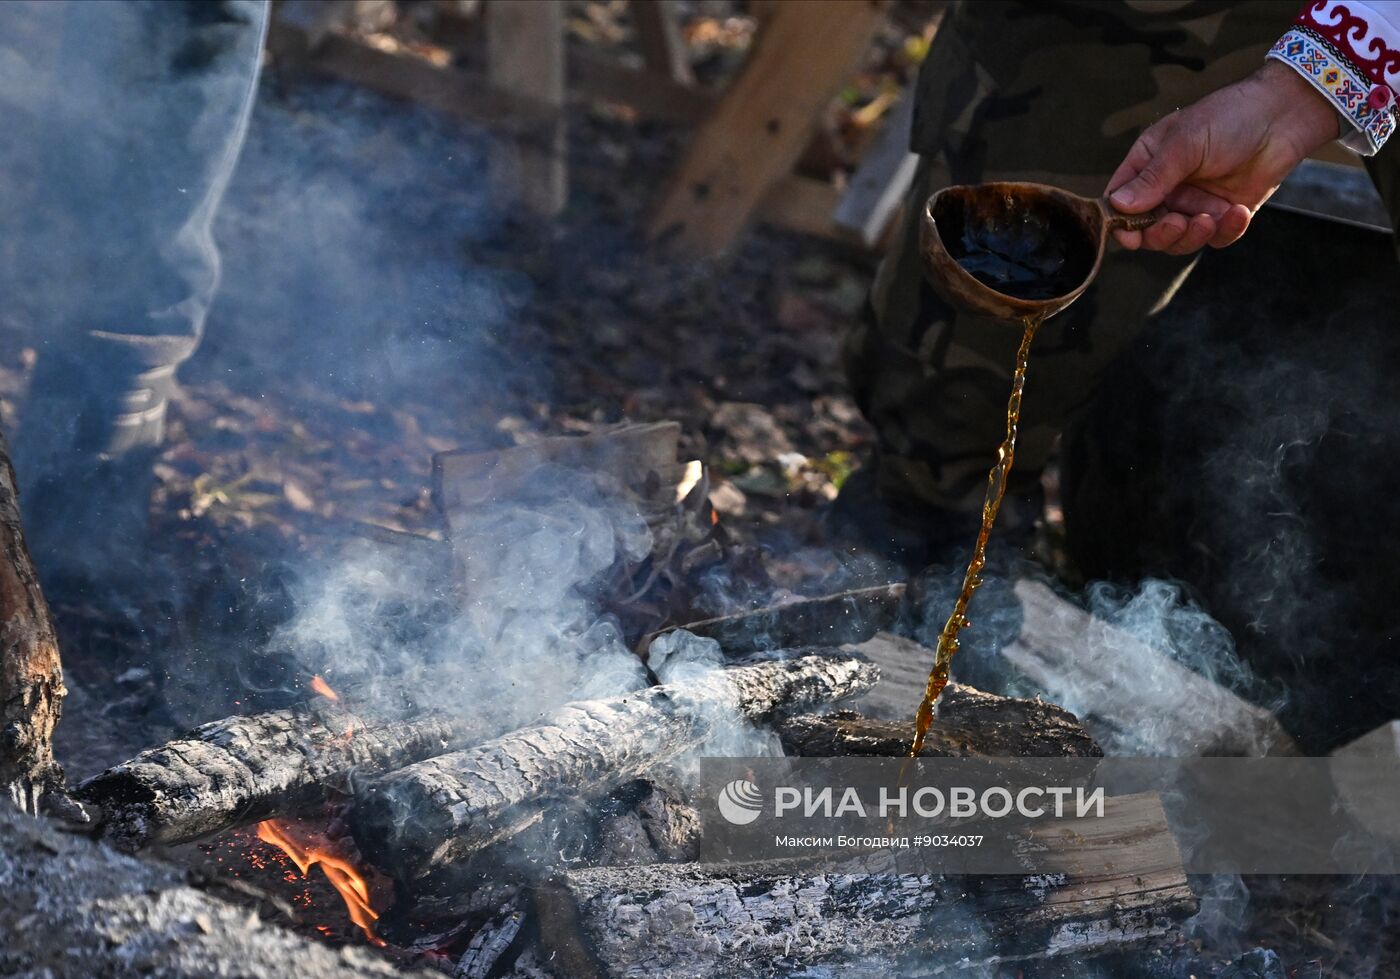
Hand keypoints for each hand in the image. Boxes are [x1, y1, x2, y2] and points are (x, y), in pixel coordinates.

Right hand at [1106, 61, 1341, 253]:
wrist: (1283, 117)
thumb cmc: (1229, 118)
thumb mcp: (1184, 144)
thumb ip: (1152, 178)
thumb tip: (1118, 205)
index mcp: (1148, 165)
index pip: (1120, 201)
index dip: (1121, 222)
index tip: (1129, 235)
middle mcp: (1168, 188)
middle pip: (1147, 229)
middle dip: (1160, 233)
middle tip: (1177, 223)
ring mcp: (1196, 203)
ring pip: (1179, 240)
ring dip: (1192, 236)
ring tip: (1211, 218)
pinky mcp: (1224, 214)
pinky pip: (1215, 238)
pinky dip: (1225, 231)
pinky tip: (1239, 212)